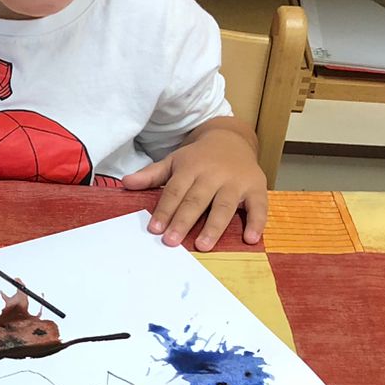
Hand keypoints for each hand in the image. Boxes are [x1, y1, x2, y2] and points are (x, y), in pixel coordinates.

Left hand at [121, 129, 266, 249]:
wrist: (232, 139)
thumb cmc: (199, 158)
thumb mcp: (174, 161)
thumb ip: (151, 175)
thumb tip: (125, 183)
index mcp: (191, 168)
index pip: (175, 191)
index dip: (164, 210)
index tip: (154, 229)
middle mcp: (213, 175)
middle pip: (196, 200)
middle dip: (183, 221)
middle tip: (171, 241)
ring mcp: (236, 182)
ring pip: (224, 205)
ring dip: (214, 226)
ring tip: (203, 245)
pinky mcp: (257, 188)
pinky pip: (259, 207)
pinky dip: (257, 223)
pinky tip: (250, 239)